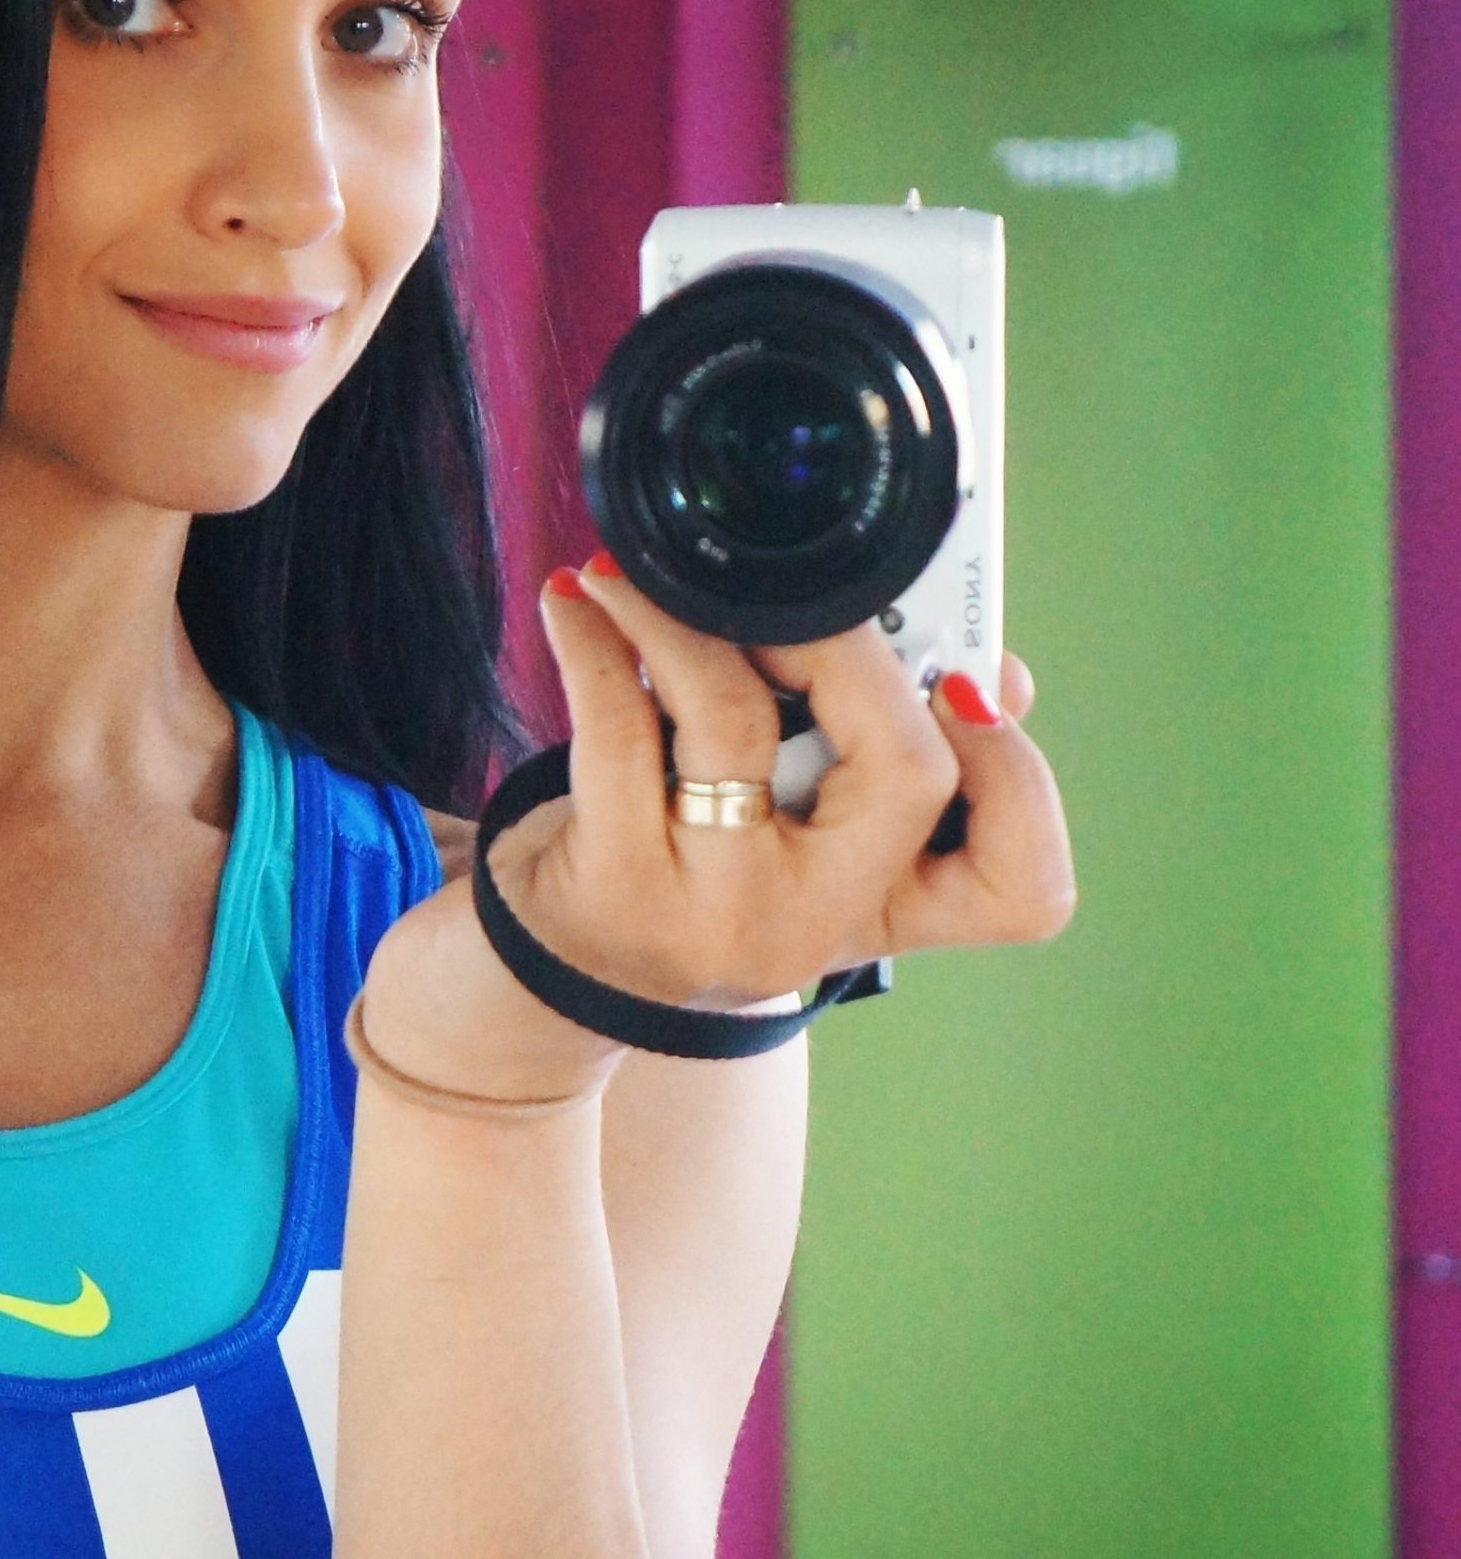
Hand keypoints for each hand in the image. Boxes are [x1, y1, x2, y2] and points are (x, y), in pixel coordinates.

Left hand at [358, 556, 1075, 1101]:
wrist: (535, 984)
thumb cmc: (674, 876)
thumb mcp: (789, 840)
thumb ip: (872, 757)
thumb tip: (982, 672)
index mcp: (877, 909)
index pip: (1018, 886)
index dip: (1022, 781)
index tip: (968, 689)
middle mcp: (808, 926)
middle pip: (902, 776)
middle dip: (850, 648)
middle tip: (784, 594)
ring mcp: (711, 912)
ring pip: (736, 724)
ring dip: (688, 618)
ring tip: (636, 574)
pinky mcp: (610, 884)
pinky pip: (616, 728)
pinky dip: (596, 645)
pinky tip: (576, 607)